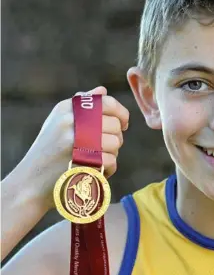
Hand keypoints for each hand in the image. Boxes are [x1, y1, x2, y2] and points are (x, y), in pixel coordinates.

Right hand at [15, 86, 129, 207]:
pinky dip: (108, 170)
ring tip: (97, 161)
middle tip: (105, 149)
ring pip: (115, 143)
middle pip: (114, 125)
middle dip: (116, 138)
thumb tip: (103, 90)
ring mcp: (72, 141)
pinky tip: (96, 172)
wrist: (29, 183)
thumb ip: (82, 106)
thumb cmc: (49, 152)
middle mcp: (69, 121)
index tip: (123, 125)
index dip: (122, 114)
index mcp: (65, 108)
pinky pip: (111, 161)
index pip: (107, 102)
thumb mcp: (59, 123)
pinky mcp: (78, 161)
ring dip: (112, 155)